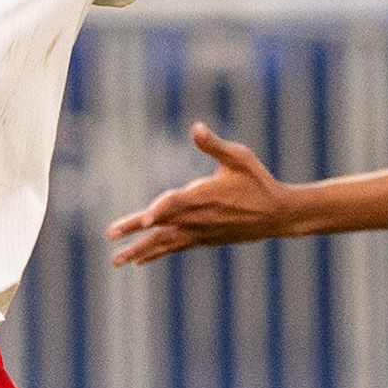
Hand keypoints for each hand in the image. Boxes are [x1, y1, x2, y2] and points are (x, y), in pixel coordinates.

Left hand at [107, 122, 294, 265]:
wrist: (277, 215)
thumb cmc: (258, 182)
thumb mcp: (239, 158)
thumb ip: (214, 145)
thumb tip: (196, 127)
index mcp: (204, 196)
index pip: (177, 203)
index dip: (160, 210)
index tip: (146, 219)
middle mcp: (198, 218)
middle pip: (161, 226)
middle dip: (134, 232)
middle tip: (110, 236)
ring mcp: (199, 232)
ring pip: (164, 243)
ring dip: (139, 251)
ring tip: (116, 261)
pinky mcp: (203, 240)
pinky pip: (175, 248)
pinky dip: (157, 253)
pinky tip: (140, 260)